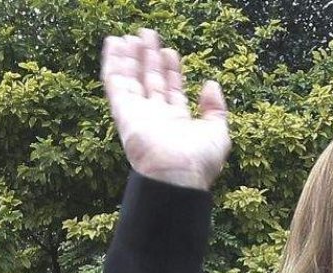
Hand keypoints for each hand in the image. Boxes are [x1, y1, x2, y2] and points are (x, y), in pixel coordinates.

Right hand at [101, 29, 230, 189]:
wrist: (176, 177)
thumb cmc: (199, 161)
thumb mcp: (218, 132)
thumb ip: (216, 109)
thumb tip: (210, 84)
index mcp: (177, 124)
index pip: (172, 91)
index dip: (171, 70)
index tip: (170, 51)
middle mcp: (156, 118)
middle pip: (151, 81)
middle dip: (150, 58)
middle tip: (149, 35)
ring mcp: (138, 115)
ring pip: (132, 79)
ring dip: (132, 57)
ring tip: (134, 36)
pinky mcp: (123, 113)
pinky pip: (115, 83)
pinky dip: (114, 63)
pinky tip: (114, 44)